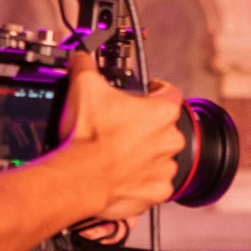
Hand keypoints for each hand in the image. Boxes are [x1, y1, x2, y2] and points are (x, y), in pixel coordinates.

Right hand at [57, 53, 185, 221]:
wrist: (79, 177)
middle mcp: (170, 140)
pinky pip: (153, 184)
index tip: (145, 92)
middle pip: (164, 126)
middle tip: (121, 125)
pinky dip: (140, 180)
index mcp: (162, 112)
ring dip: (144, 154)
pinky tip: (121, 175)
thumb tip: (81, 57)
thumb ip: (86, 65)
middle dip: (146, 125)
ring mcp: (165, 168)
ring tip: (118, 152)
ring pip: (160, 156)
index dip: (156, 89)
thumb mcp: (83, 86)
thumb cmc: (88, 135)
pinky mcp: (156, 192)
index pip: (170, 92)